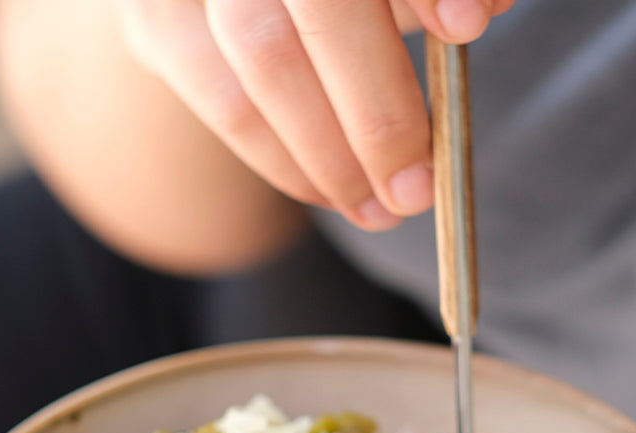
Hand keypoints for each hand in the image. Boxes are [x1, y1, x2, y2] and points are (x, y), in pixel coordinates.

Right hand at [112, 0, 514, 228]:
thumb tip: (481, 10)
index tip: (466, 28)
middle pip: (317, 4)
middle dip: (377, 106)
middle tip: (419, 186)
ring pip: (262, 58)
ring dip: (331, 153)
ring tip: (382, 210)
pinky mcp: (155, 19)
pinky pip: (226, 104)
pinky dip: (286, 161)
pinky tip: (330, 193)